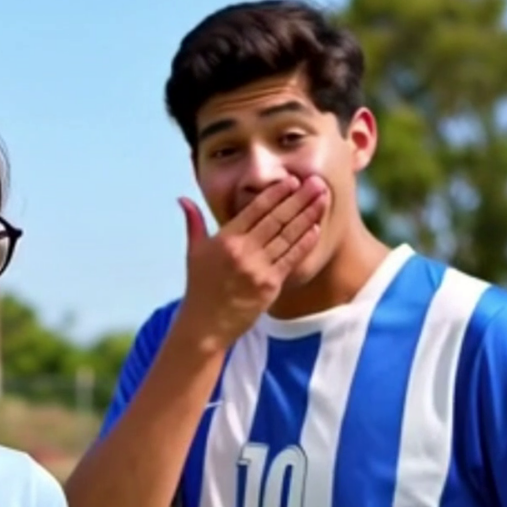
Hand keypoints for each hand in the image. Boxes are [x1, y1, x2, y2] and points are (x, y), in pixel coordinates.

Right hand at [175, 175, 328, 351]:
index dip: (276, 193)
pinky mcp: (269, 286)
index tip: (292, 180)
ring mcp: (257, 268)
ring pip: (288, 236)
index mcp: (226, 239)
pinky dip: (304, 243)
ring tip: (323, 199)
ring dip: (308, 216)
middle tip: (318, 182)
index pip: (255, 209)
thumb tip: (183, 199)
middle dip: (299, 198)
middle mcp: (243, 251)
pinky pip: (291, 259)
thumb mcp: (194, 252)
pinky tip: (315, 229)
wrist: (205, 326)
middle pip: (277, 218)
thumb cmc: (200, 288)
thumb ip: (194, 222)